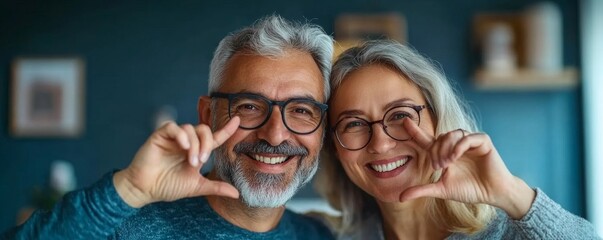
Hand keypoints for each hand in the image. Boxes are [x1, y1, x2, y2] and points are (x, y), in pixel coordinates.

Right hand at [113, 117, 240, 207]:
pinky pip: (173, 127)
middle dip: (206, 143)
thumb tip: (237, 194)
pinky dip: (181, 135)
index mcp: (196, 151)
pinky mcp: (160, 136)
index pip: (214, 137)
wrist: (146, 190)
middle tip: (201, 161)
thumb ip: (216, 187)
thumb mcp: (196, 187)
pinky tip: (183, 146)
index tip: (239, 120)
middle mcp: (187, 142)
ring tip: (191, 162)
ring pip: (190, 129)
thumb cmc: (168, 186)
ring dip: (195, 144)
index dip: (227, 129)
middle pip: (204, 129)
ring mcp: (174, 138)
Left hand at [398, 118, 534, 218]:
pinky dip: (459, 146)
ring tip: (447, 163)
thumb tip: (399, 198)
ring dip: (445, 148)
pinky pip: (467, 137)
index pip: (427, 140)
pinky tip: (455, 157)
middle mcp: (456, 145)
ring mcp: (470, 141)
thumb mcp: (441, 189)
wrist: (493, 193)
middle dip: (435, 152)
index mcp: (445, 153)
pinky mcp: (483, 141)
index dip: (415, 131)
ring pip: (451, 135)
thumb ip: (422, 190)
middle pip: (438, 138)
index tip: (404, 121)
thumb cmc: (470, 190)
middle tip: (438, 167)